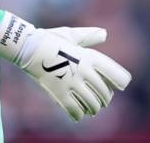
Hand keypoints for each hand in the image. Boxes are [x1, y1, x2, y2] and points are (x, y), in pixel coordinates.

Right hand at [0, 13, 130, 120]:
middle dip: (106, 98)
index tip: (121, 85)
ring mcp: (73, 84)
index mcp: (91, 57)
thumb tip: (104, 34)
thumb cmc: (51, 39)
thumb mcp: (72, 35)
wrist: (28, 47)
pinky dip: (79, 115)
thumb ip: (89, 36)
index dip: (121, 81)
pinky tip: (78, 114)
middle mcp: (85, 72)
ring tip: (92, 108)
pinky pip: (75, 111)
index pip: (116, 74)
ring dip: (93, 108)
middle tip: (103, 100)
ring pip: (92, 104)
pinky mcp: (59, 94)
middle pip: (105, 93)